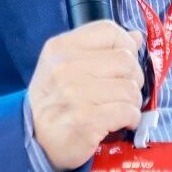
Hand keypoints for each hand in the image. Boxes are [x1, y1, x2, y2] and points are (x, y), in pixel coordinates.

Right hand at [26, 20, 145, 171]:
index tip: (124, 63)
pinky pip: (128, 111)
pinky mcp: (87, 120)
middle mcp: (65, 67)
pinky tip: (121, 122)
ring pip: (130, 88)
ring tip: (119, 108)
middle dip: (133, 77)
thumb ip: (100, 49)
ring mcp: (75, 94)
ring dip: (132, 102)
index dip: (126, 45)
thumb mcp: (66, 66)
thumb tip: (136, 37)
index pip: (109, 30)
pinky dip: (132, 118)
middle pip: (126, 60)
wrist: (35, 141)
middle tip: (123, 91)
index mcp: (61, 47)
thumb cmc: (55, 100)